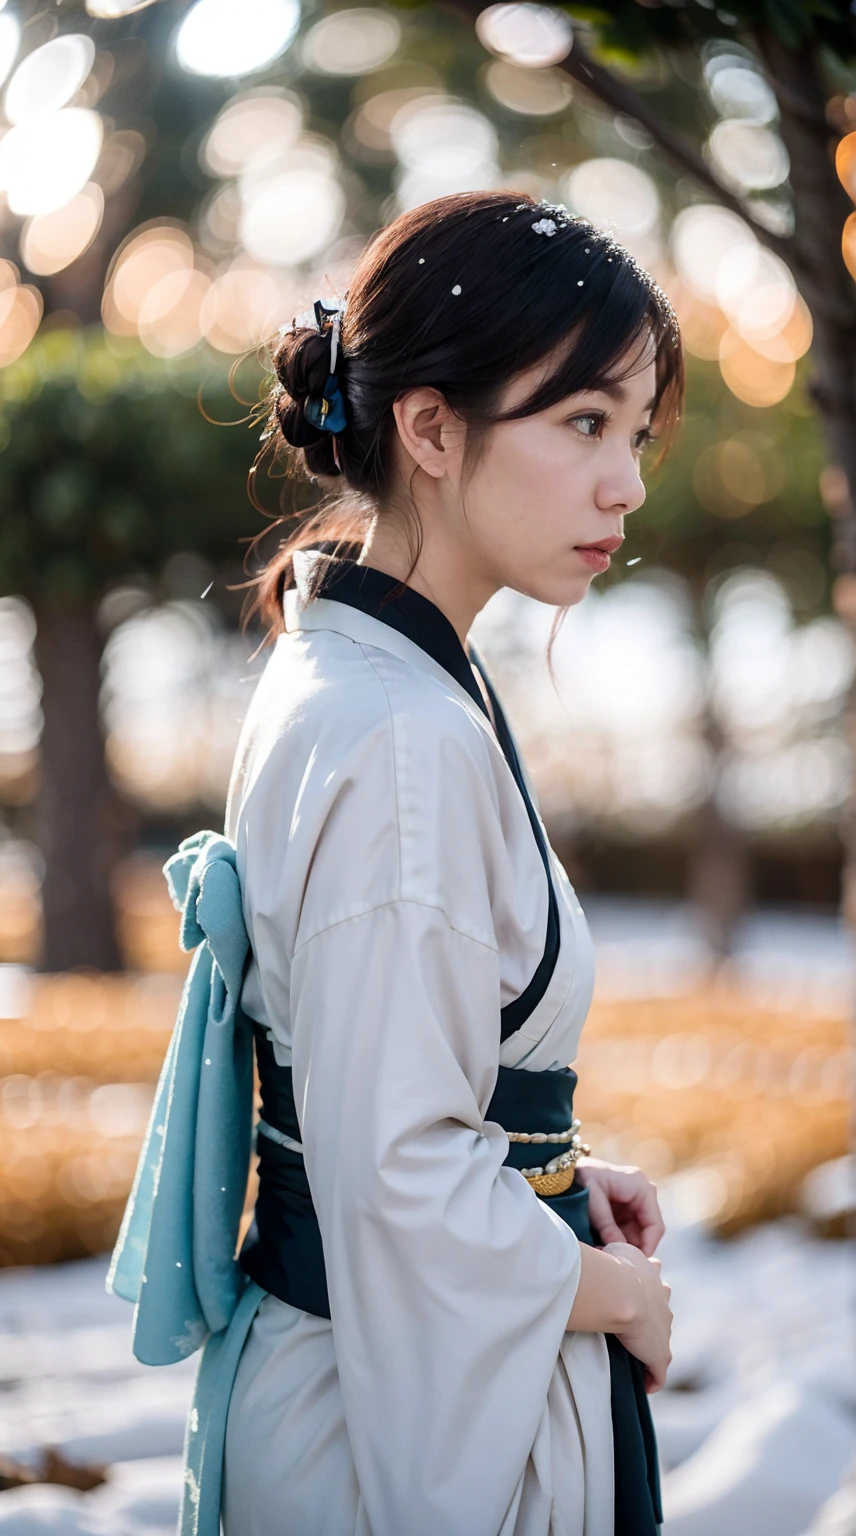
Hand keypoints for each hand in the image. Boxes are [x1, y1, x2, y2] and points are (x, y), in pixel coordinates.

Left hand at [573, 1157, 664, 1255]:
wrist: (564, 1171)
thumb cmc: (580, 1178)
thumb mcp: (593, 1200)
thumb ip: (607, 1226)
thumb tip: (621, 1253)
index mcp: (641, 1187)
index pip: (655, 1226)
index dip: (648, 1247)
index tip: (636, 1265)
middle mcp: (642, 1195)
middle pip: (646, 1233)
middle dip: (632, 1249)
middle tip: (616, 1262)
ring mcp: (633, 1203)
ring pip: (635, 1235)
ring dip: (623, 1247)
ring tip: (606, 1255)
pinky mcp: (623, 1211)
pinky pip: (625, 1232)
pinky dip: (616, 1241)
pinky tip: (603, 1247)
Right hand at [603, 1241, 672, 1392]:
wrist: (622, 1292)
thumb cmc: (614, 1268)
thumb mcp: (617, 1249)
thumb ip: (617, 1251)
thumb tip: (605, 1250)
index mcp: (654, 1277)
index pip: (655, 1280)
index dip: (647, 1286)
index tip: (636, 1291)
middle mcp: (665, 1301)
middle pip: (663, 1310)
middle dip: (653, 1317)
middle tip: (634, 1325)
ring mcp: (665, 1330)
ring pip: (661, 1340)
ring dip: (651, 1346)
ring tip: (636, 1355)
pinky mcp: (661, 1356)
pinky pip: (658, 1373)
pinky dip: (653, 1379)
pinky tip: (645, 1385)